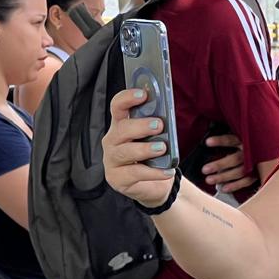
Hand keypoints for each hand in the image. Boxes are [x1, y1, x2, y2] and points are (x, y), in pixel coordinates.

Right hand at [103, 88, 177, 207]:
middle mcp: (112, 141)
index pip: (118, 106)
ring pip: (125, 152)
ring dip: (145, 149)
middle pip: (121, 129)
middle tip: (159, 125)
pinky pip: (134, 174)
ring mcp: (112, 160)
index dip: (128, 98)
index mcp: (121, 125)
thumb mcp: (156, 138)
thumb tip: (166, 116)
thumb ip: (157, 126)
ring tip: (162, 148)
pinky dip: (153, 172)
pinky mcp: (117, 179)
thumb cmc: (154, 156)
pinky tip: (167, 171)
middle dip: (140, 126)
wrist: (154, 184)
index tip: (143, 94)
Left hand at [201, 134, 255, 193]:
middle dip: (219, 165)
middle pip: (235, 159)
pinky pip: (246, 181)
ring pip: (239, 172)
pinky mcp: (258, 174)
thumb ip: (229, 139)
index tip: (207, 142)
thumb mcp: (242, 137)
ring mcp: (256, 164)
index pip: (232, 139)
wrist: (268, 154)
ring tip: (209, 180)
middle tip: (205, 169)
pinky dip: (235, 185)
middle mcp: (252, 152)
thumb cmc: (251, 144)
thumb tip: (210, 139)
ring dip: (223, 177)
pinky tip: (224, 188)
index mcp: (247, 140)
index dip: (220, 141)